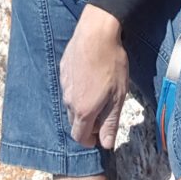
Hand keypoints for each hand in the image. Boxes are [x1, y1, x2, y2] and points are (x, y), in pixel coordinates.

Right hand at [60, 5, 128, 149]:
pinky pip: (69, 86)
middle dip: (88, 123)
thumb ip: (110, 123)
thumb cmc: (110, 64)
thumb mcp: (117, 97)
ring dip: (83, 104)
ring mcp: (64, 84)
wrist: (96, 33)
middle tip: (104, 111)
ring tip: (99, 90)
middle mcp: (69, 100)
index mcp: (83, 110)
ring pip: (71, 103)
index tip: (100, 135)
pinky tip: (90, 75)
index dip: (90, 140)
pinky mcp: (63, 69)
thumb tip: (106, 146)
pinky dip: (78, 88)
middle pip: (75, 121)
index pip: (79, 137)